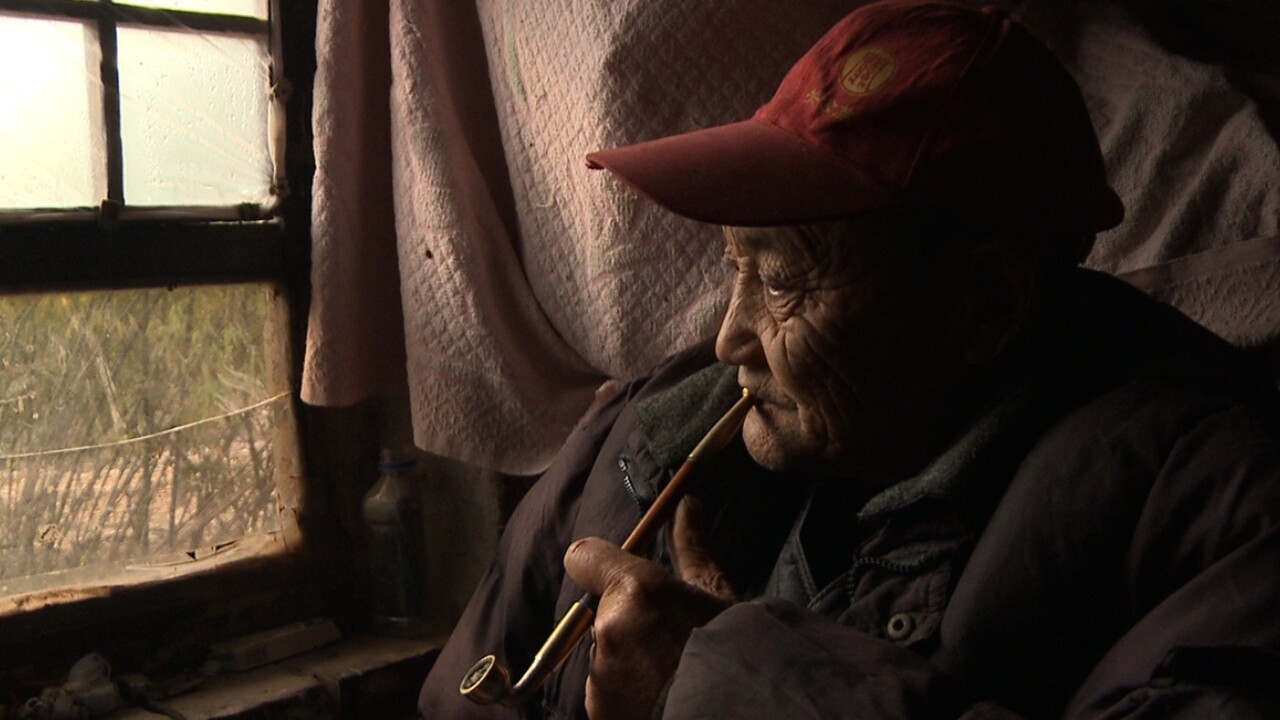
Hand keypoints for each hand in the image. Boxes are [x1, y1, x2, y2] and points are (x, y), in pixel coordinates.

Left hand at [563, 496, 735, 719]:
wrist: (736, 711)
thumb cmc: (736, 654)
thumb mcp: (717, 595)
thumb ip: (691, 549)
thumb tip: (686, 504)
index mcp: (638, 591)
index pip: (585, 557)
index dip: (599, 565)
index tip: (616, 577)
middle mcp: (610, 630)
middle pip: (602, 616)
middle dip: (628, 628)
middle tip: (670, 646)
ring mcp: (601, 677)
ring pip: (605, 659)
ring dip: (628, 665)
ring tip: (670, 678)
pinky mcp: (600, 713)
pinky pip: (607, 695)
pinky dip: (627, 697)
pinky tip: (661, 700)